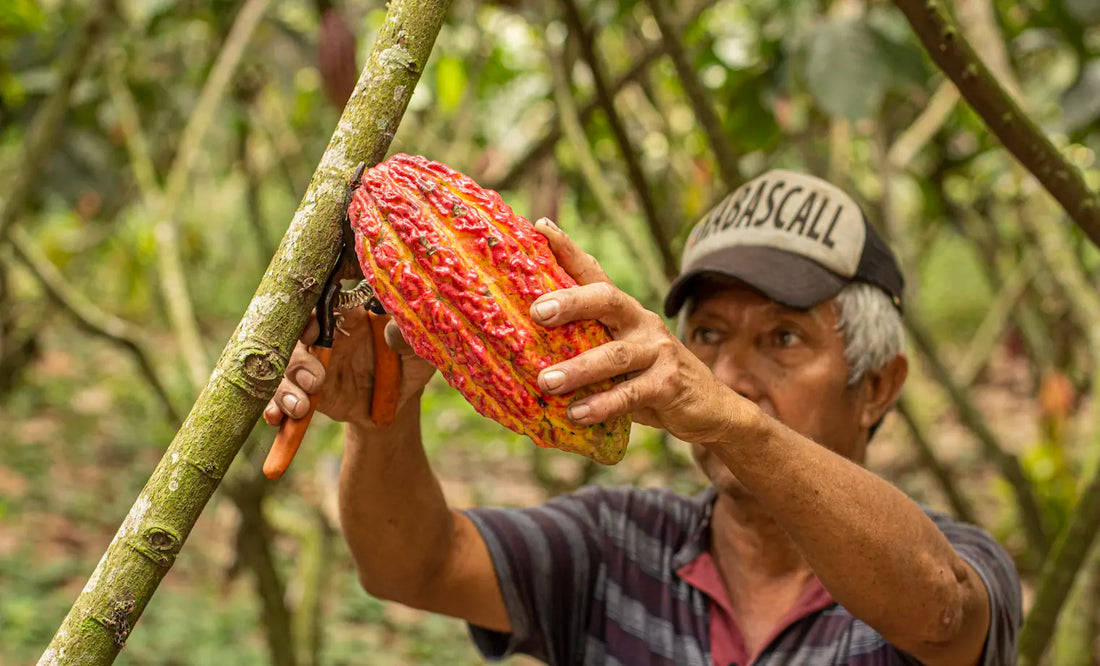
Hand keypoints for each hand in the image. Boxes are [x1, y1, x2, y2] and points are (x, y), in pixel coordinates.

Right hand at [263, 306, 436, 429]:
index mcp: (350, 317)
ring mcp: (313, 366)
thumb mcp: (417, 352)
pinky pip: (282, 397)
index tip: (314, 328)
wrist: (399, 404)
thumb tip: (393, 330)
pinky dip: (276, 407)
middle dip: (297, 356)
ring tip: (302, 406)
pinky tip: (278, 418)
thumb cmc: (410, 365)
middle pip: (296, 337)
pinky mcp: (309, 393)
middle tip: (313, 379)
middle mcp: (326, 338)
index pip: (322, 306)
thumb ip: (408, 339)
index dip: (312, 314)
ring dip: (287, 387)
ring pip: (286, 368)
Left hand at [530, 218, 750, 445]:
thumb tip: (524, 354)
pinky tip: (577, 413)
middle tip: (537, 311)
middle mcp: (642, 322)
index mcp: (625, 311)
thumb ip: (586, 350)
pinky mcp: (668, 384)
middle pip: (606, 300)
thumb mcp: (618, 357)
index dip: (568, 250)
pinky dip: (602, 404)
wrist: (709, 407)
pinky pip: (631, 394)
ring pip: (615, 354)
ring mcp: (658, 351)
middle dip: (571, 302)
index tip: (540, 228)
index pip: (594, 274)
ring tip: (547, 382)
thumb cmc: (649, 379)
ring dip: (578, 368)